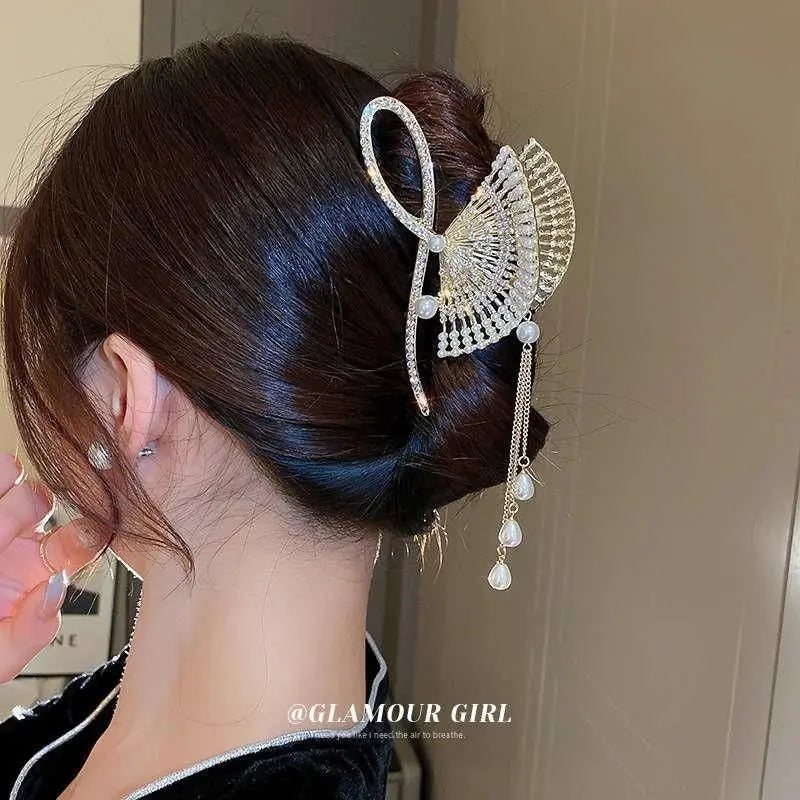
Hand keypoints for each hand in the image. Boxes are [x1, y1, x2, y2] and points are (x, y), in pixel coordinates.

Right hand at [0, 453, 98, 683]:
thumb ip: (29, 632)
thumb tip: (56, 589)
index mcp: (40, 567)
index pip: (81, 537)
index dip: (83, 534)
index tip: (82, 537)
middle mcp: (19, 534)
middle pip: (38, 499)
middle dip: (22, 511)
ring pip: (7, 473)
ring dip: (2, 486)